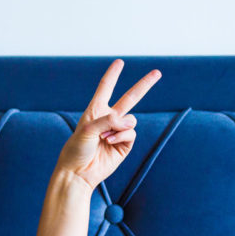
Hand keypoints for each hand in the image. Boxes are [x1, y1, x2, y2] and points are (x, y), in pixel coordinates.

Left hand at [54, 59, 161, 190]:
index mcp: (95, 111)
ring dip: (120, 126)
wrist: (78, 173)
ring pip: (131, 119)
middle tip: (157, 72)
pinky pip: (131, 133)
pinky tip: (109, 142)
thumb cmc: (76, 150)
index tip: (119, 63)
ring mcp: (118, 132)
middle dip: (144, 85)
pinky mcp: (124, 145)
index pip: (105, 88)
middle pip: (130, 98)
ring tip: (105, 137)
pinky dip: (122, 135)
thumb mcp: (87, 129)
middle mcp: (108, 119)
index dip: (112, 75)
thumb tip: (130, 121)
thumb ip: (108, 120)